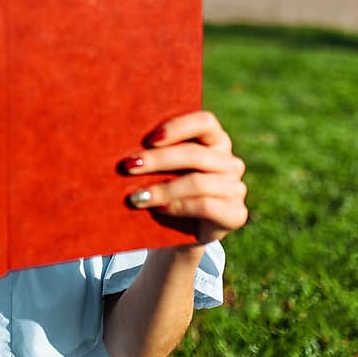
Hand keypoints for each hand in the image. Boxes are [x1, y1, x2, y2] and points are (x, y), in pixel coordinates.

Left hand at [118, 111, 247, 243]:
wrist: (179, 234)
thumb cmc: (165, 192)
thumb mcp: (160, 169)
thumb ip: (152, 152)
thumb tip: (121, 142)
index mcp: (214, 141)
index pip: (205, 122)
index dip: (178, 127)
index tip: (149, 139)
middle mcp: (229, 162)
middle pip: (194, 154)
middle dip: (157, 160)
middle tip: (128, 167)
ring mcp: (235, 188)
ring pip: (197, 182)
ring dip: (162, 189)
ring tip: (136, 197)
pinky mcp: (236, 214)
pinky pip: (205, 205)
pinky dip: (177, 206)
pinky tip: (158, 209)